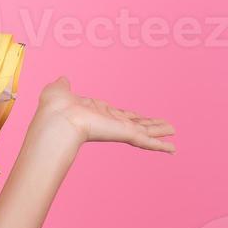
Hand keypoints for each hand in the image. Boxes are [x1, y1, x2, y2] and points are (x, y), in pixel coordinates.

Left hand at [35, 76, 176, 153]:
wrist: (58, 119)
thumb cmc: (54, 107)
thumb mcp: (60, 90)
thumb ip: (63, 85)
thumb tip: (62, 79)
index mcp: (97, 113)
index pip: (118, 115)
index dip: (129, 115)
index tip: (137, 116)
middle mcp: (109, 122)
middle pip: (135, 123)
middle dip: (150, 124)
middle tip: (164, 126)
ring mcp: (118, 130)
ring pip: (145, 132)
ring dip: (160, 132)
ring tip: (173, 131)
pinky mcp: (125, 135)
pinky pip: (147, 142)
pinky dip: (161, 146)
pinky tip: (173, 149)